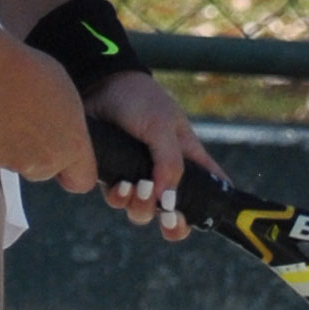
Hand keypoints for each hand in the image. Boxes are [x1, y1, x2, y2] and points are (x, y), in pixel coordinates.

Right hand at [0, 35, 94, 188]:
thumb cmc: (30, 74)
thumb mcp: (66, 95)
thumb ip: (67, 124)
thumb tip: (58, 129)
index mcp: (73, 146)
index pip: (82, 180)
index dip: (75, 171)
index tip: (68, 159)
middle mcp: (47, 163)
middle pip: (47, 170)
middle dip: (41, 153)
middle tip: (31, 122)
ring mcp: (16, 163)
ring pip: (20, 162)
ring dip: (17, 146)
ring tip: (10, 113)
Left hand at [85, 66, 223, 242]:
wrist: (99, 85)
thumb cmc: (140, 100)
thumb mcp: (163, 127)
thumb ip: (170, 163)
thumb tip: (167, 200)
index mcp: (188, 160)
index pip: (208, 191)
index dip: (209, 211)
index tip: (206, 221)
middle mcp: (165, 173)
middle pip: (174, 214)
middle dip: (172, 224)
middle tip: (168, 217)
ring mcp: (138, 176)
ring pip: (143, 211)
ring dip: (141, 206)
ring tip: (136, 187)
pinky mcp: (113, 175)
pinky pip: (117, 200)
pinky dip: (119, 198)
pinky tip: (120, 184)